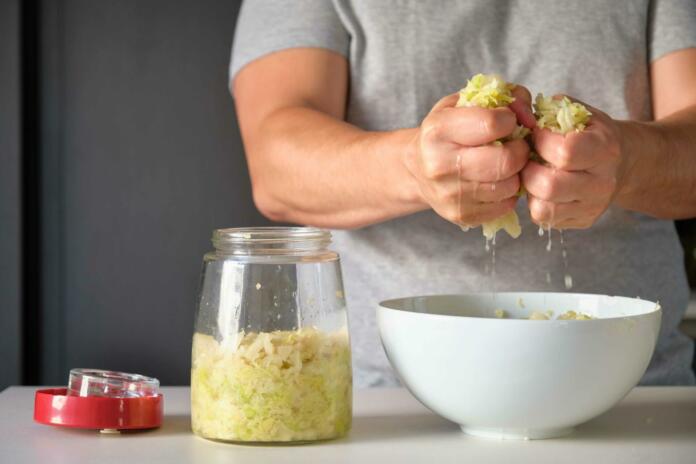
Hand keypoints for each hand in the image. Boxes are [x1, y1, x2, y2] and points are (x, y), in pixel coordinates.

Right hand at [404, 88, 532, 226]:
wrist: (417, 169)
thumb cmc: (448, 131)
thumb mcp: (467, 102)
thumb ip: (505, 98)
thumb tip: (530, 119)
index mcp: (438, 131)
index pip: (492, 124)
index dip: (508, 120)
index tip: (505, 121)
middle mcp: (439, 165)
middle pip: (505, 160)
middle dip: (520, 150)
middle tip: (515, 145)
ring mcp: (450, 195)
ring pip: (509, 185)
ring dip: (516, 173)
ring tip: (505, 163)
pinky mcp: (462, 216)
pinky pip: (506, 205)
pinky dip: (509, 192)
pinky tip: (497, 181)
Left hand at [522, 97, 626, 228]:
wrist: (622, 162)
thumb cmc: (591, 133)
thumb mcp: (579, 113)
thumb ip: (551, 111)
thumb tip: (519, 116)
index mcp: (605, 149)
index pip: (564, 152)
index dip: (540, 141)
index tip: (537, 135)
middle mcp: (602, 183)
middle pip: (549, 186)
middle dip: (528, 170)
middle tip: (528, 159)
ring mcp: (593, 207)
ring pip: (543, 209)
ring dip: (529, 190)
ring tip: (534, 174)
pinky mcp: (582, 221)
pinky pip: (544, 218)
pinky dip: (535, 202)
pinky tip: (541, 188)